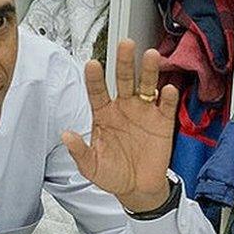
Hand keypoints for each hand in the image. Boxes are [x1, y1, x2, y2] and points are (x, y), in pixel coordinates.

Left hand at [61, 39, 179, 212]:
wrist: (138, 189)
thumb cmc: (113, 174)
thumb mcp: (91, 166)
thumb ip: (79, 151)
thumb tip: (66, 135)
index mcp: (103, 114)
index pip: (97, 91)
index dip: (94, 79)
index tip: (92, 64)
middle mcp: (123, 107)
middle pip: (123, 80)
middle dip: (124, 62)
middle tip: (125, 44)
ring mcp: (144, 112)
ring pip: (146, 86)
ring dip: (148, 71)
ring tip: (150, 56)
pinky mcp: (162, 122)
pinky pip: (165, 106)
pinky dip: (168, 97)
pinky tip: (167, 90)